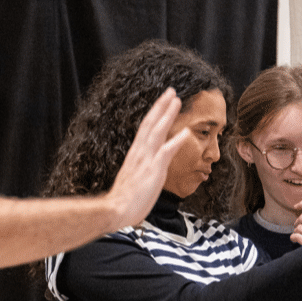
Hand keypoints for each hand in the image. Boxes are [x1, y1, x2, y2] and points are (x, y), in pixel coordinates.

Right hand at [106, 89, 189, 228]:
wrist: (115, 209)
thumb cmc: (123, 199)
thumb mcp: (132, 179)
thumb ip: (139, 169)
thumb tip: (144, 168)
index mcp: (135, 154)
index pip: (144, 129)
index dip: (154, 115)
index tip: (161, 103)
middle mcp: (139, 152)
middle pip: (150, 123)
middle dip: (160, 106)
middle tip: (171, 91)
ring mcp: (146, 160)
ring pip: (157, 131)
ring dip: (167, 114)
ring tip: (177, 100)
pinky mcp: (153, 170)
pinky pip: (166, 151)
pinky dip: (176, 140)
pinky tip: (186, 132)